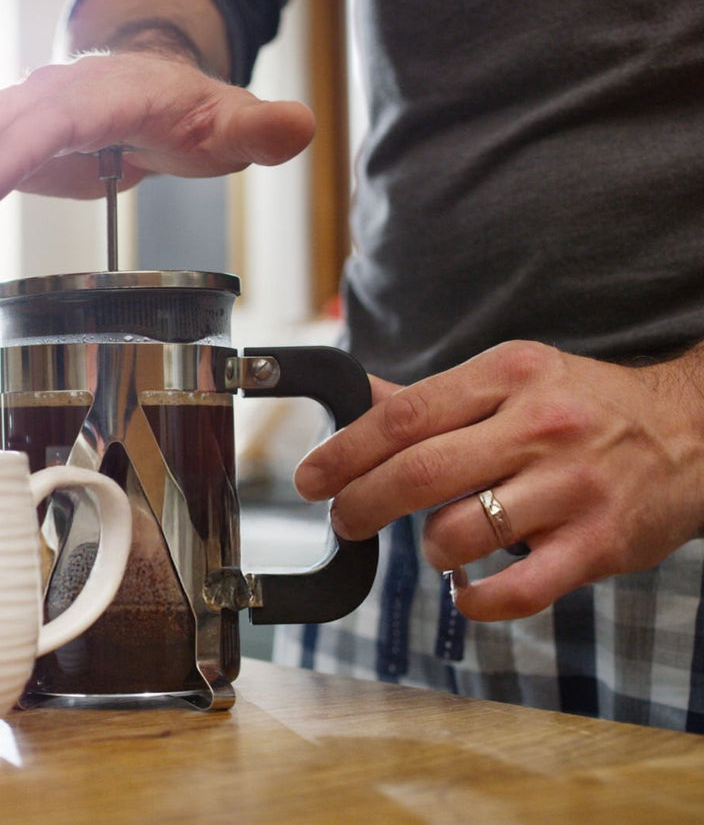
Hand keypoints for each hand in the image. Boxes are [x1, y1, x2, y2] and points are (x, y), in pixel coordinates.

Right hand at [0, 51, 314, 238]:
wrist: (152, 84)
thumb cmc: (186, 109)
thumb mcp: (224, 121)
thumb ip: (254, 128)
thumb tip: (295, 125)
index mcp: (104, 93)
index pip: (52, 122)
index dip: (12, 155)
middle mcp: (50, 96)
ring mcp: (20, 115)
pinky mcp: (3, 140)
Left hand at [294, 340, 703, 620]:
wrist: (699, 433)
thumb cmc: (588, 408)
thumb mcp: (513, 378)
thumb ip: (433, 398)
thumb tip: (353, 398)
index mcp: (509, 376)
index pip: (402, 417)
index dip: (343, 453)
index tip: (310, 479)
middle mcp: (541, 427)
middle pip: (419, 474)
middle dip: (361, 505)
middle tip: (345, 520)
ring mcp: (573, 488)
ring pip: (459, 532)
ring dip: (427, 549)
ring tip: (435, 544)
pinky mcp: (600, 545)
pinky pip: (517, 589)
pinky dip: (475, 599)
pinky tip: (465, 590)